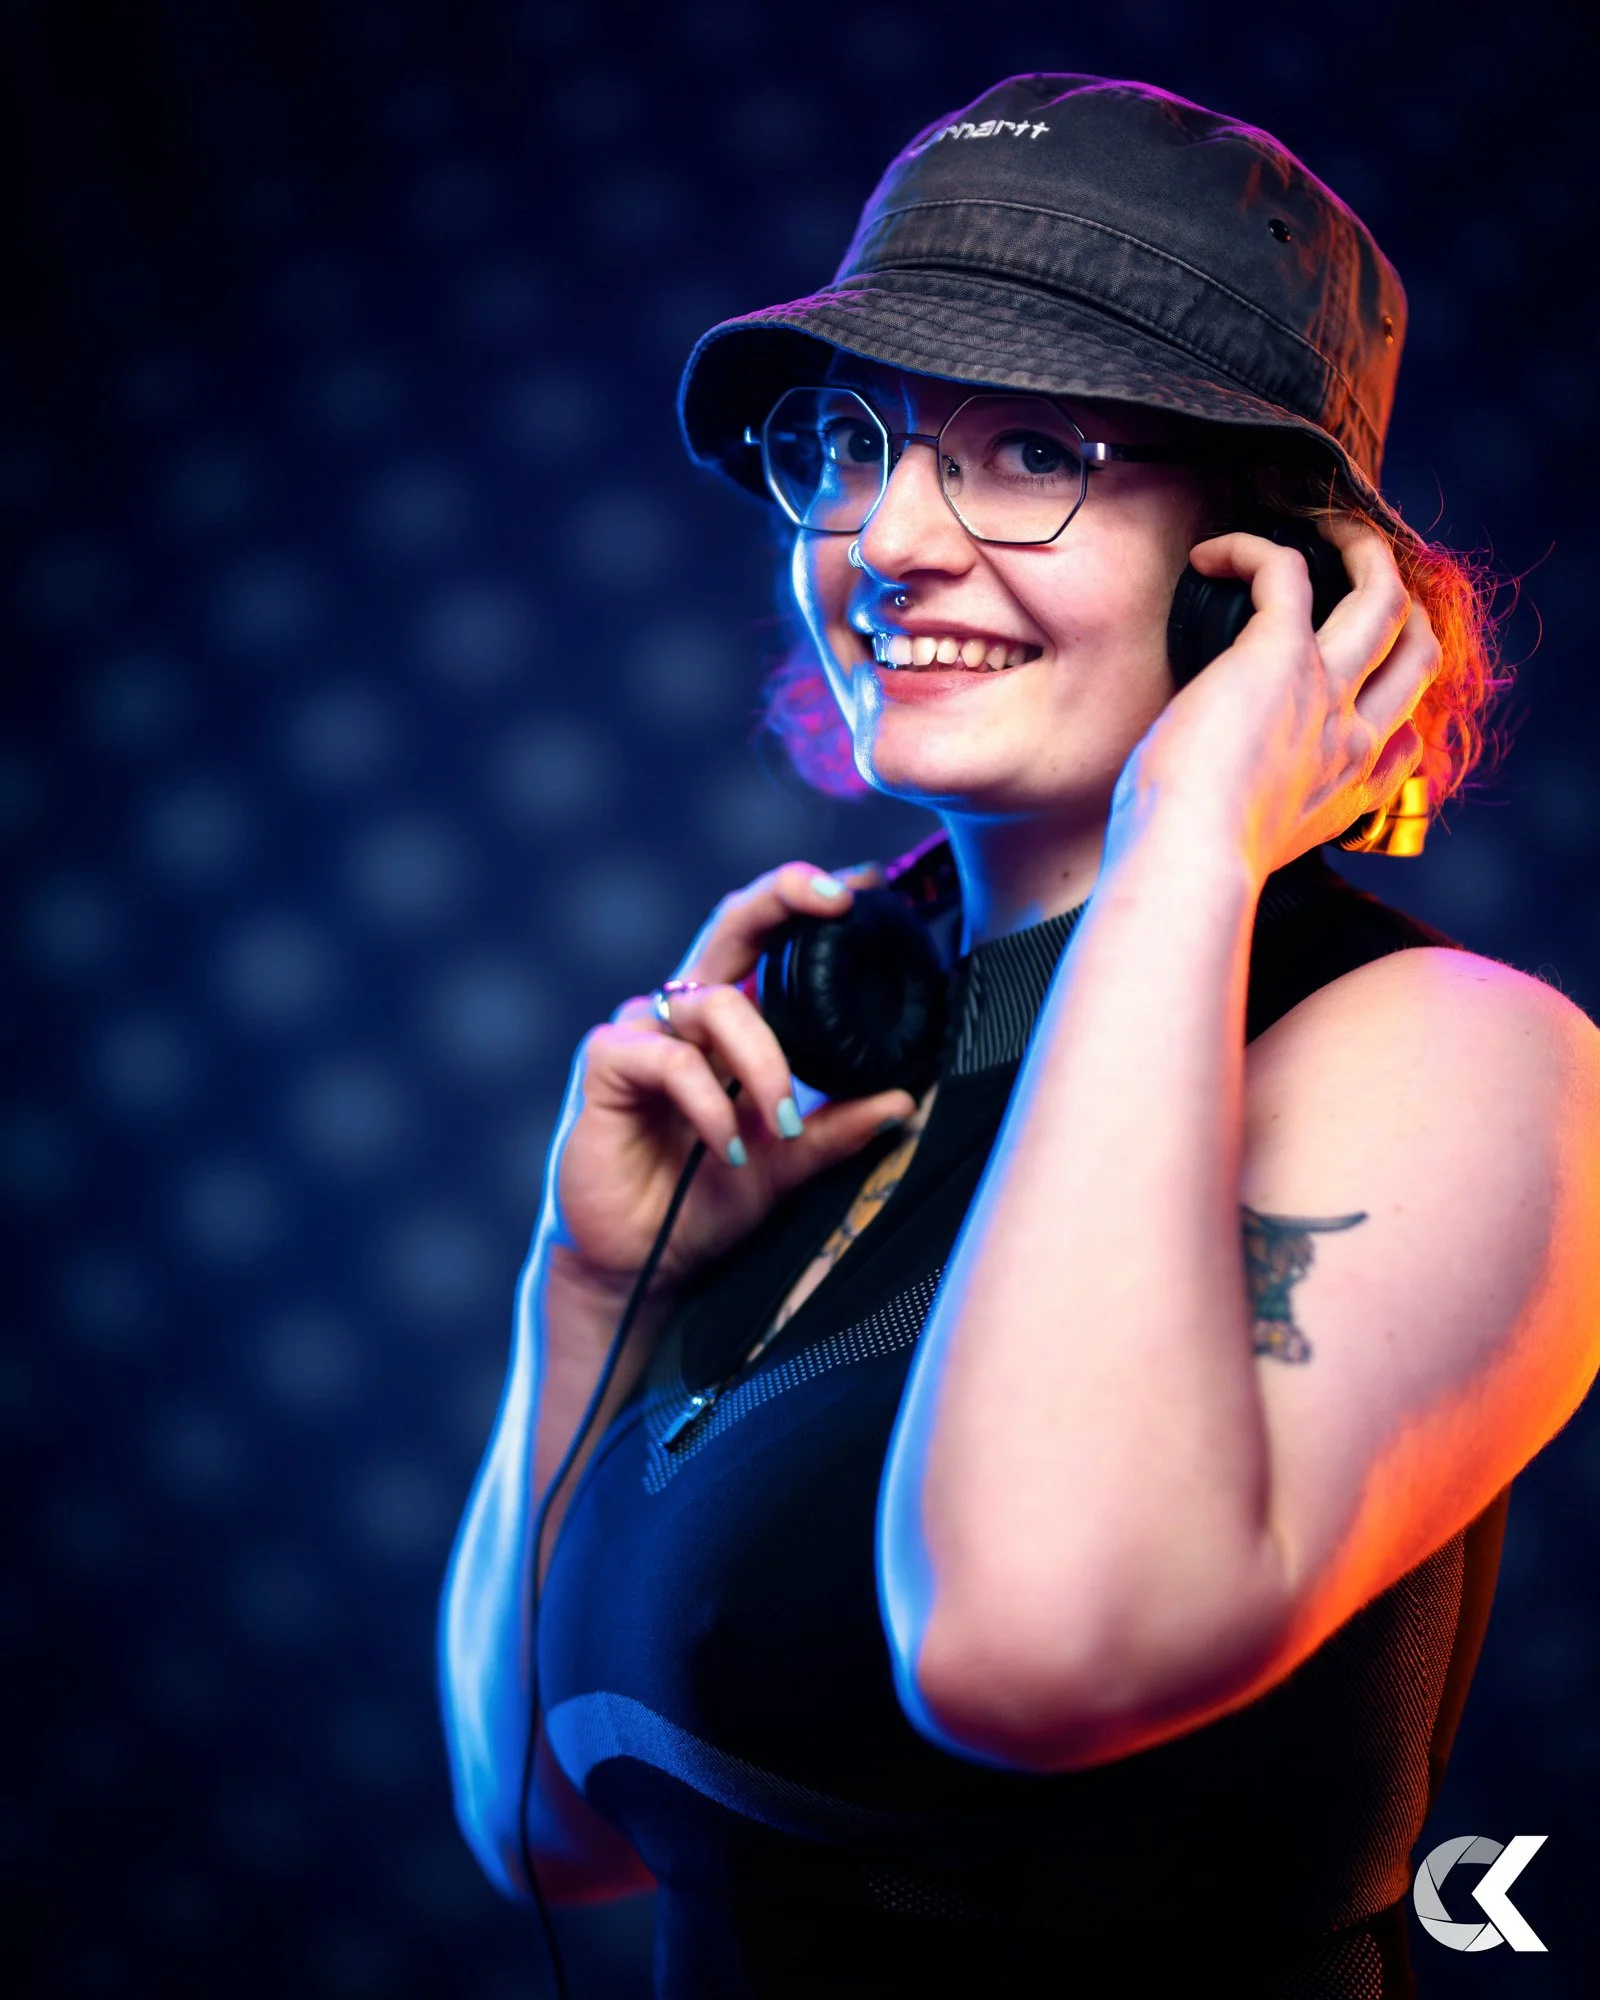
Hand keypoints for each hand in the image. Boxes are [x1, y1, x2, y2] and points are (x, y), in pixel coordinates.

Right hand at [551, 859, 918, 1296]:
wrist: (639, 1263)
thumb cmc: (705, 1202)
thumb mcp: (788, 1165)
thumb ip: (837, 1130)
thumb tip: (903, 1099)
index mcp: (730, 1020)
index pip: (769, 939)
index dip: (809, 902)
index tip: (868, 888)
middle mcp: (685, 1011)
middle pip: (732, 923)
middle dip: (786, 898)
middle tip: (841, 903)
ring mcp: (643, 1032)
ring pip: (715, 1004)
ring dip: (765, 1062)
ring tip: (784, 1123)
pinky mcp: (606, 1064)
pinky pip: (672, 1061)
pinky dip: (711, 1103)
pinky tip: (730, 1147)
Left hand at [1122, 518, 1440, 880]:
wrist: (1188, 860)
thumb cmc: (1190, 862)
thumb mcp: (1249, 852)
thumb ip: (1257, 823)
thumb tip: (1208, 807)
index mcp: (1350, 793)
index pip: (1407, 741)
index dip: (1397, 709)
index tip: (1357, 700)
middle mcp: (1354, 740)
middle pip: (1420, 654)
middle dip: (1403, 606)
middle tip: (1359, 580)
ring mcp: (1326, 693)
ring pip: (1385, 597)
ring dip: (1361, 550)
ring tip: (1324, 529)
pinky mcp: (1279, 654)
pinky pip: (1285, 571)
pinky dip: (1252, 549)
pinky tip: (1213, 555)